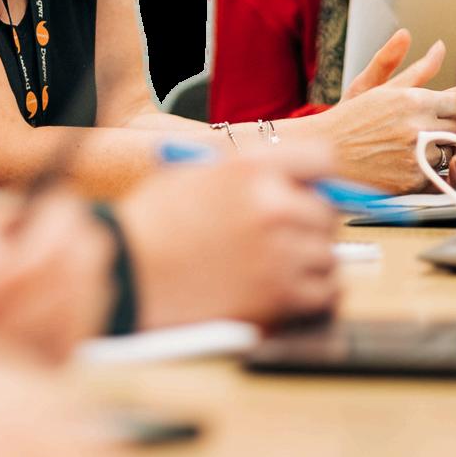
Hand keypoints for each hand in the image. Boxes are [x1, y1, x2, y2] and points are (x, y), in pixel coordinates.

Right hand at [114, 143, 340, 328]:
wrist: (127, 272)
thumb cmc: (152, 224)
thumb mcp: (196, 175)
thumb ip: (247, 175)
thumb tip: (293, 186)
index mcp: (252, 169)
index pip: (321, 161)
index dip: (317, 178)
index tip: (310, 192)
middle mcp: (274, 207)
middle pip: (327, 212)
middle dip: (309, 224)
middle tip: (286, 236)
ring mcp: (280, 253)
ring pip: (329, 255)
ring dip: (311, 261)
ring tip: (281, 267)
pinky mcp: (280, 296)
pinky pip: (326, 293)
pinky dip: (315, 294)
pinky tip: (291, 291)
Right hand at [286, 30, 455, 193]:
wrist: (325, 155)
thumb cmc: (351, 119)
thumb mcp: (381, 88)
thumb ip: (417, 70)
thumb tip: (440, 48)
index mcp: (414, 100)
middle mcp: (419, 127)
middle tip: (449, 130)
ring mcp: (417, 156)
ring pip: (455, 153)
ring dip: (448, 150)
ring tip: (427, 148)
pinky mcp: (413, 181)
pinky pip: (442, 176)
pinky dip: (436, 171)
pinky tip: (418, 165)